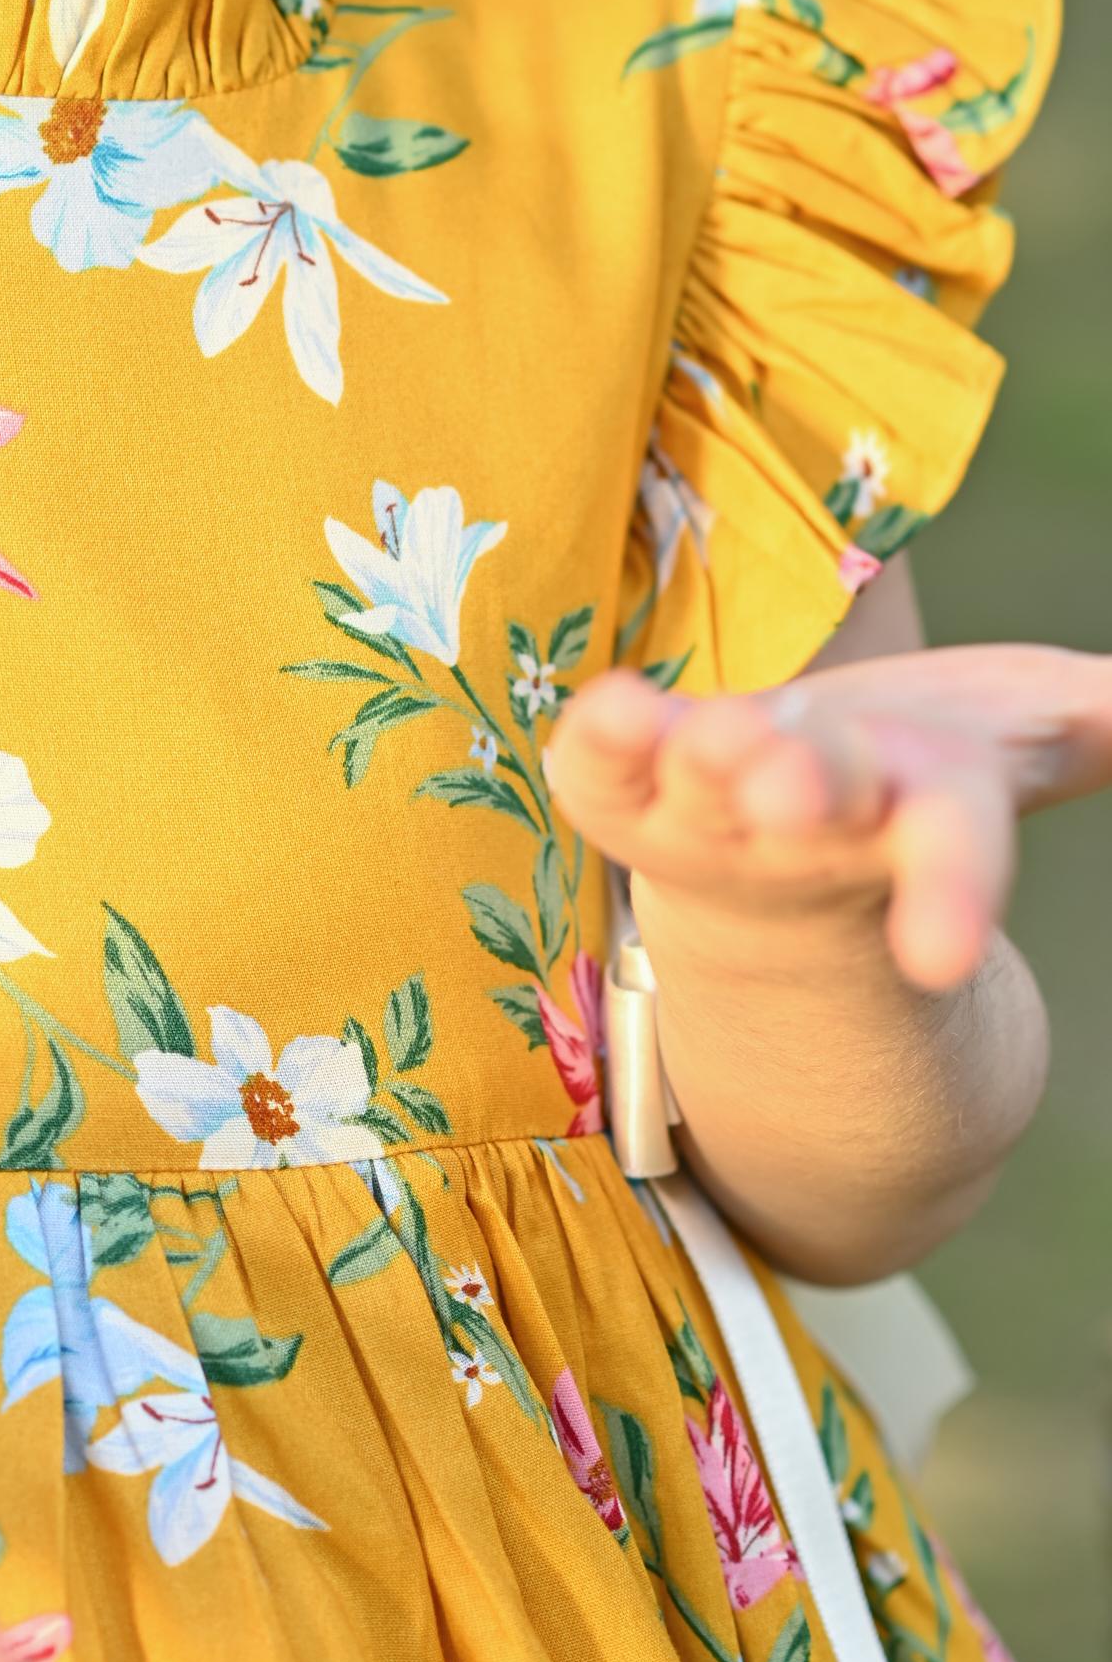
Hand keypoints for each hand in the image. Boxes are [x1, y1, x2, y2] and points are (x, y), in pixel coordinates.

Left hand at [545, 642, 1111, 991]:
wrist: (768, 835)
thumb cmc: (908, 776)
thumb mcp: (1020, 739)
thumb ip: (1096, 718)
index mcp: (919, 808)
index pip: (950, 850)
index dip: (951, 895)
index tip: (940, 954)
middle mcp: (809, 816)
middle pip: (816, 797)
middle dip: (808, 785)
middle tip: (790, 791)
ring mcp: (707, 808)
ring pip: (704, 787)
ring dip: (706, 761)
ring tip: (707, 739)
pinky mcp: (625, 788)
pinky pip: (601, 768)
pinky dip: (599, 741)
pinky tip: (606, 706)